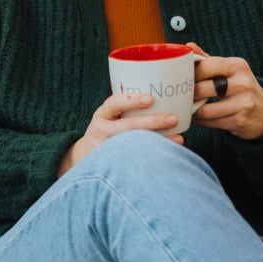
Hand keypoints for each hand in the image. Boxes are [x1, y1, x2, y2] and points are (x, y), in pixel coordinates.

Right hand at [57, 92, 183, 175]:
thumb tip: (160, 95)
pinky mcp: (114, 166)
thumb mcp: (107, 116)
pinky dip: (154, 158)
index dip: (132, 100)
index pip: (114, 103)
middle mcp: (102, 132)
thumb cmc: (105, 131)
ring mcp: (107, 150)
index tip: (151, 99)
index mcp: (102, 115)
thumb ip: (125, 108)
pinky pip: (136, 162)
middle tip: (173, 119)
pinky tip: (170, 154)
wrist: (83, 157)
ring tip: (179, 139)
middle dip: (152, 123)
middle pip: (127, 127)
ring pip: (133, 146)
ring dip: (158, 142)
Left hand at [188, 45, 262, 140]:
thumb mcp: (228, 69)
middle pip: (203, 89)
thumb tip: (188, 46)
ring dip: (193, 110)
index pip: (205, 67)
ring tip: (190, 107)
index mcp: (237, 66)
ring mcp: (243, 103)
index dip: (190, 74)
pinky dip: (201, 121)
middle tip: (184, 95)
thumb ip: (207, 59)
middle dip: (190, 94)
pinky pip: (211, 123)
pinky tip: (200, 117)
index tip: (184, 79)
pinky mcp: (240, 121)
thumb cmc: (240, 87)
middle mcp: (242, 83)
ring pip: (205, 110)